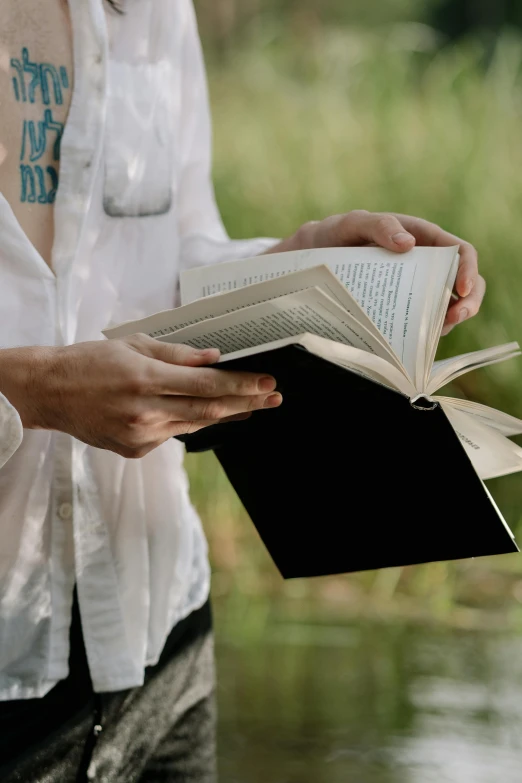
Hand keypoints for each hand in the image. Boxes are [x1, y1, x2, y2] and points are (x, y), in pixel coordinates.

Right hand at [0, 334, 281, 457]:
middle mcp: (145, 411)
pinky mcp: (135, 450)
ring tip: (251, 406)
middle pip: (209, 411)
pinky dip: (190, 422)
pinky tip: (204, 413)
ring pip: (194, 425)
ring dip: (225, 415)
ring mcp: (140, 436)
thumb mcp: (133, 344)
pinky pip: (172, 435)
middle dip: (247, 403)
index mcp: (145, 379)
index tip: (267, 382)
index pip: (206, 385)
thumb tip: (214, 358)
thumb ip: (176, 353)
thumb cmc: (89, 362)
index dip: (241, 386)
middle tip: (274, 397)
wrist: (50, 392)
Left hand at [268, 210, 484, 334]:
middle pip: (462, 283)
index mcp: (419, 237)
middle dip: (467, 303)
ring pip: (445, 306)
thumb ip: (378, 225)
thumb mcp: (349, 225)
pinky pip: (421, 322)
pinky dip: (425, 333)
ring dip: (447, 322)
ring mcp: (412, 288)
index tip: (461, 290)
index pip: (458, 251)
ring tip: (433, 333)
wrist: (304, 262)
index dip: (468, 269)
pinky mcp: (398, 308)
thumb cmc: (330, 236)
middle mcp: (422, 264)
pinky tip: (414, 341)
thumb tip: (408, 243)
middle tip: (452, 320)